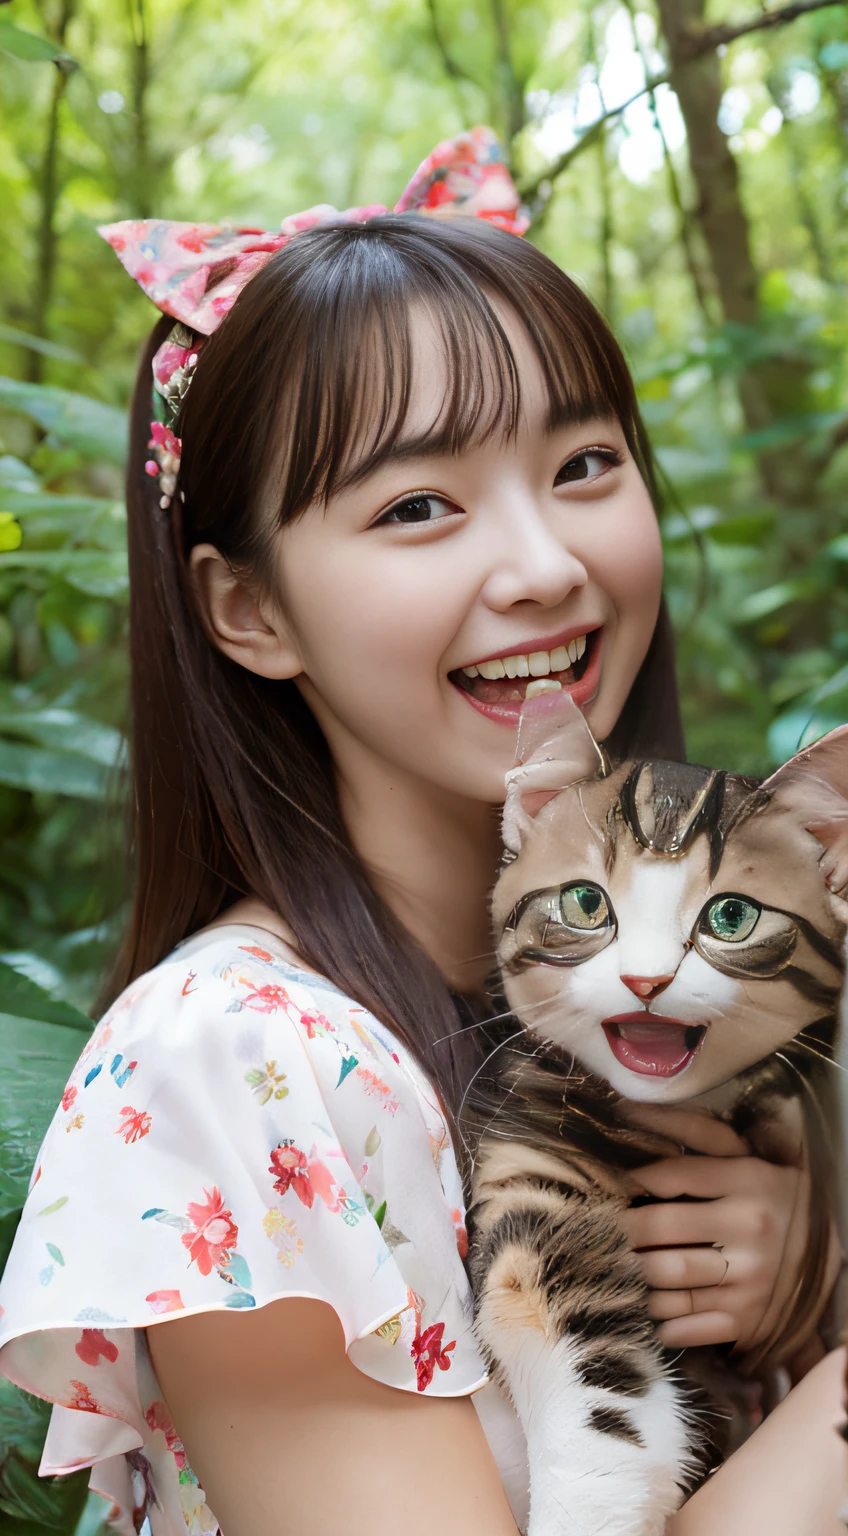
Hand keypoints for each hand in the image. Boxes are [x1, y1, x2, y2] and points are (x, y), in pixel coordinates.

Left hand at [619, 1107, 821, 1352]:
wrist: (835, 1256)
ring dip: (631, 1274)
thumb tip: (630, 1108)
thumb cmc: (775, 1196)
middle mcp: (750, 1228)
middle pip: (659, 1228)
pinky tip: (648, 1309)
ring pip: (665, 1278)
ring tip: (615, 1265)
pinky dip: (660, 1320)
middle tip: (598, 1230)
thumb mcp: (747, 1158)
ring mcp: (749, 1278)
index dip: (629, 1180)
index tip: (607, 1187)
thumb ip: (697, 1131)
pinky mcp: (748, 1319)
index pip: (670, 1175)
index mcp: (748, 1180)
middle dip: (620, 1229)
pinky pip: (687, 1324)